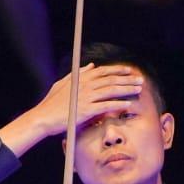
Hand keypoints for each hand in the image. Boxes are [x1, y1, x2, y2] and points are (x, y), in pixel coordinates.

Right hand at [24, 62, 146, 138]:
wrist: (43, 118)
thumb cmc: (51, 104)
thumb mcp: (62, 84)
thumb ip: (78, 74)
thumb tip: (91, 66)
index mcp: (79, 78)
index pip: (103, 71)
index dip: (117, 70)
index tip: (129, 70)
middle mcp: (84, 85)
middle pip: (111, 79)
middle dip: (127, 79)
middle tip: (140, 79)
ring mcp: (86, 97)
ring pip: (111, 90)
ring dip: (127, 89)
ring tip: (139, 89)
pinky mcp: (87, 110)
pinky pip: (107, 105)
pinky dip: (119, 104)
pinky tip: (128, 104)